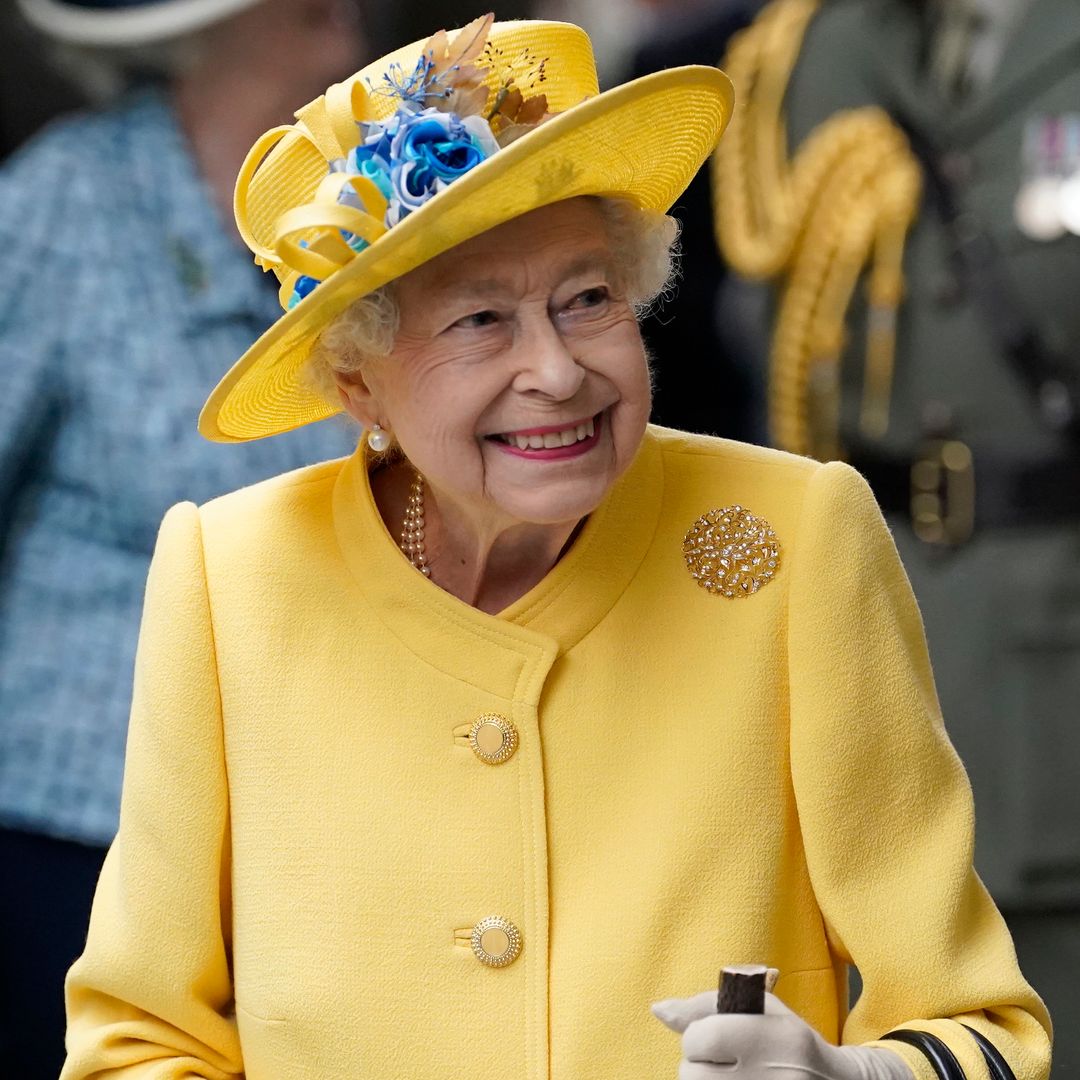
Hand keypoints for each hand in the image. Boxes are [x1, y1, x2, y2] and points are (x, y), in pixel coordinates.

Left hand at [652, 988, 912, 1079]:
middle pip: (691, 1075)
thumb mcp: (761, 1008)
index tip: (716, 1038)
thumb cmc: (790, 1041)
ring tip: (732, 1077)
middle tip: (725, 1063)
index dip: (698, 1037)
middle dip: (700, 1066)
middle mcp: (769, 1077)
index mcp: (769, 1038)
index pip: (697, 1039)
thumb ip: (706, 1005)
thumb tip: (658, 1009)